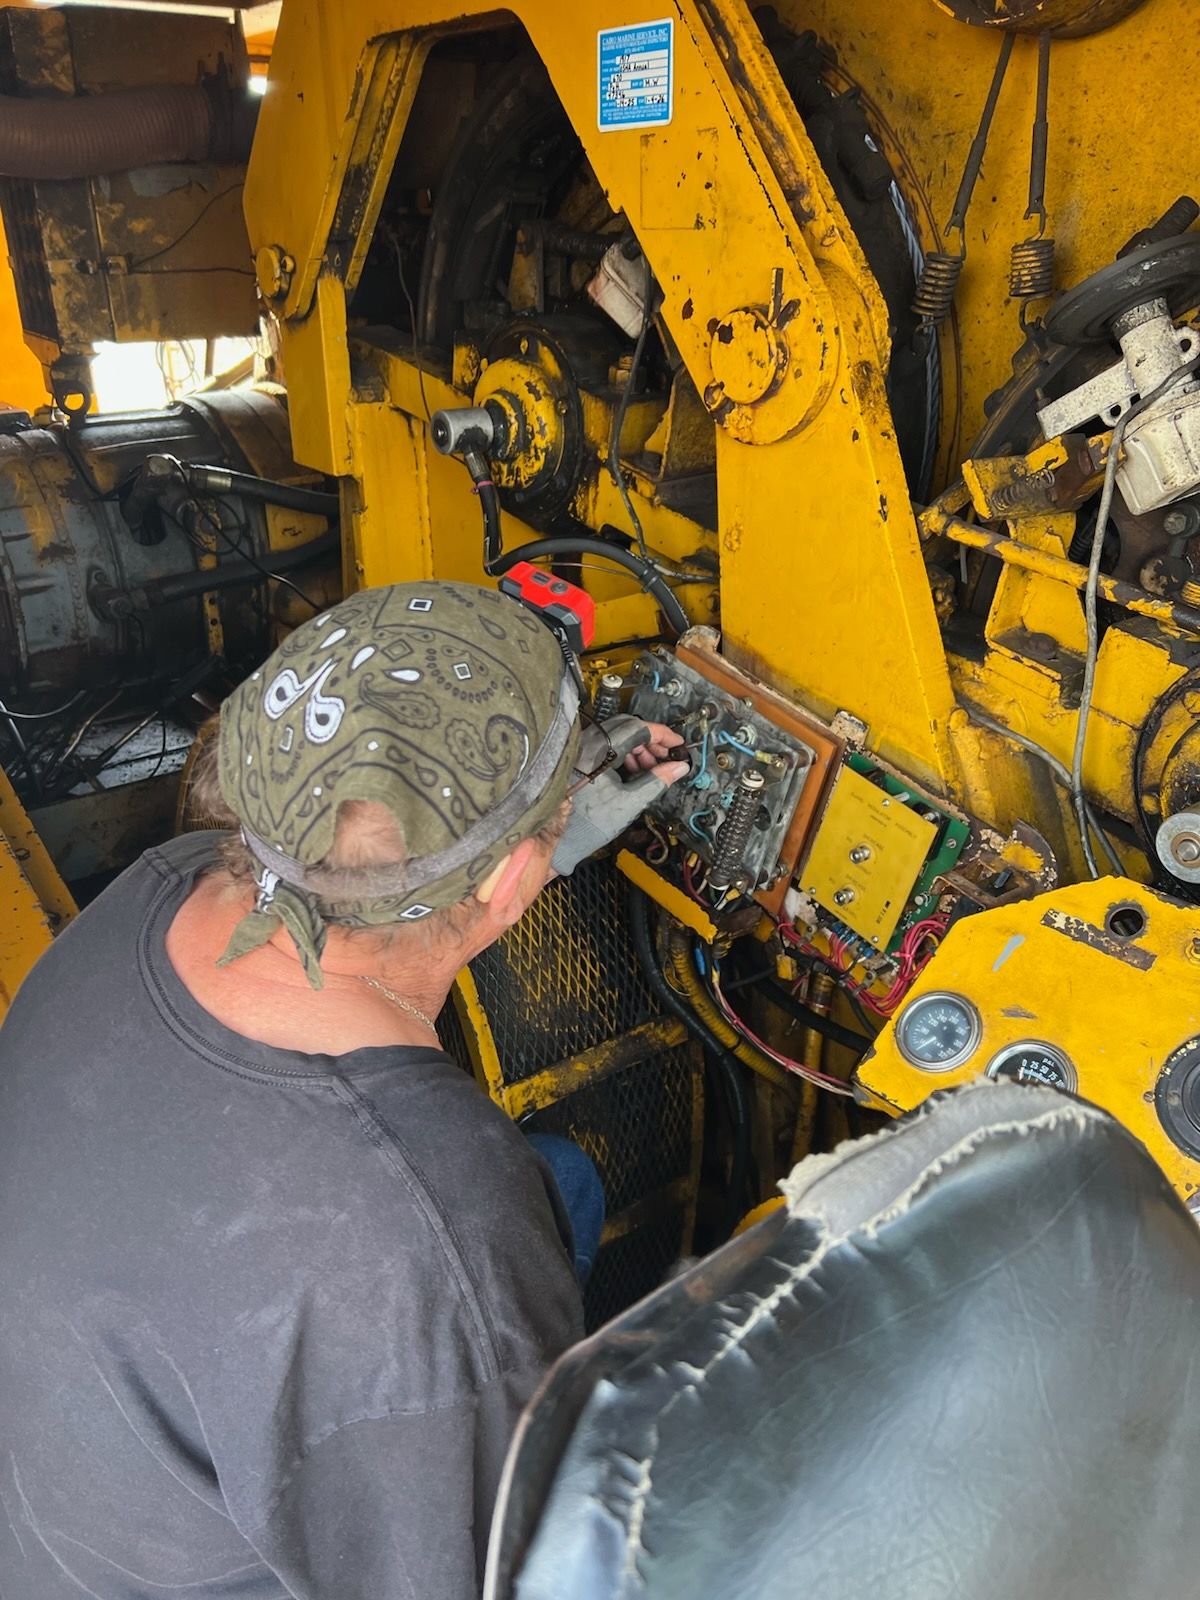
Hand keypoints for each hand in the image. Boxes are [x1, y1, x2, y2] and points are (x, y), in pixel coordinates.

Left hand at [551, 717, 686, 875]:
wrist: (553, 841)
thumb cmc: (584, 825)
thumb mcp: (629, 803)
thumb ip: (658, 781)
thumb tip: (678, 768)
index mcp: (600, 750)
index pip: (639, 728)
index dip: (663, 735)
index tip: (678, 744)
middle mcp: (587, 743)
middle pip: (628, 728)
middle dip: (651, 742)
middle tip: (667, 758)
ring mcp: (580, 749)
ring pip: (617, 736)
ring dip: (638, 749)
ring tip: (651, 770)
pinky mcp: (576, 759)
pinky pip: (605, 746)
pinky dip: (623, 754)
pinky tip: (632, 773)